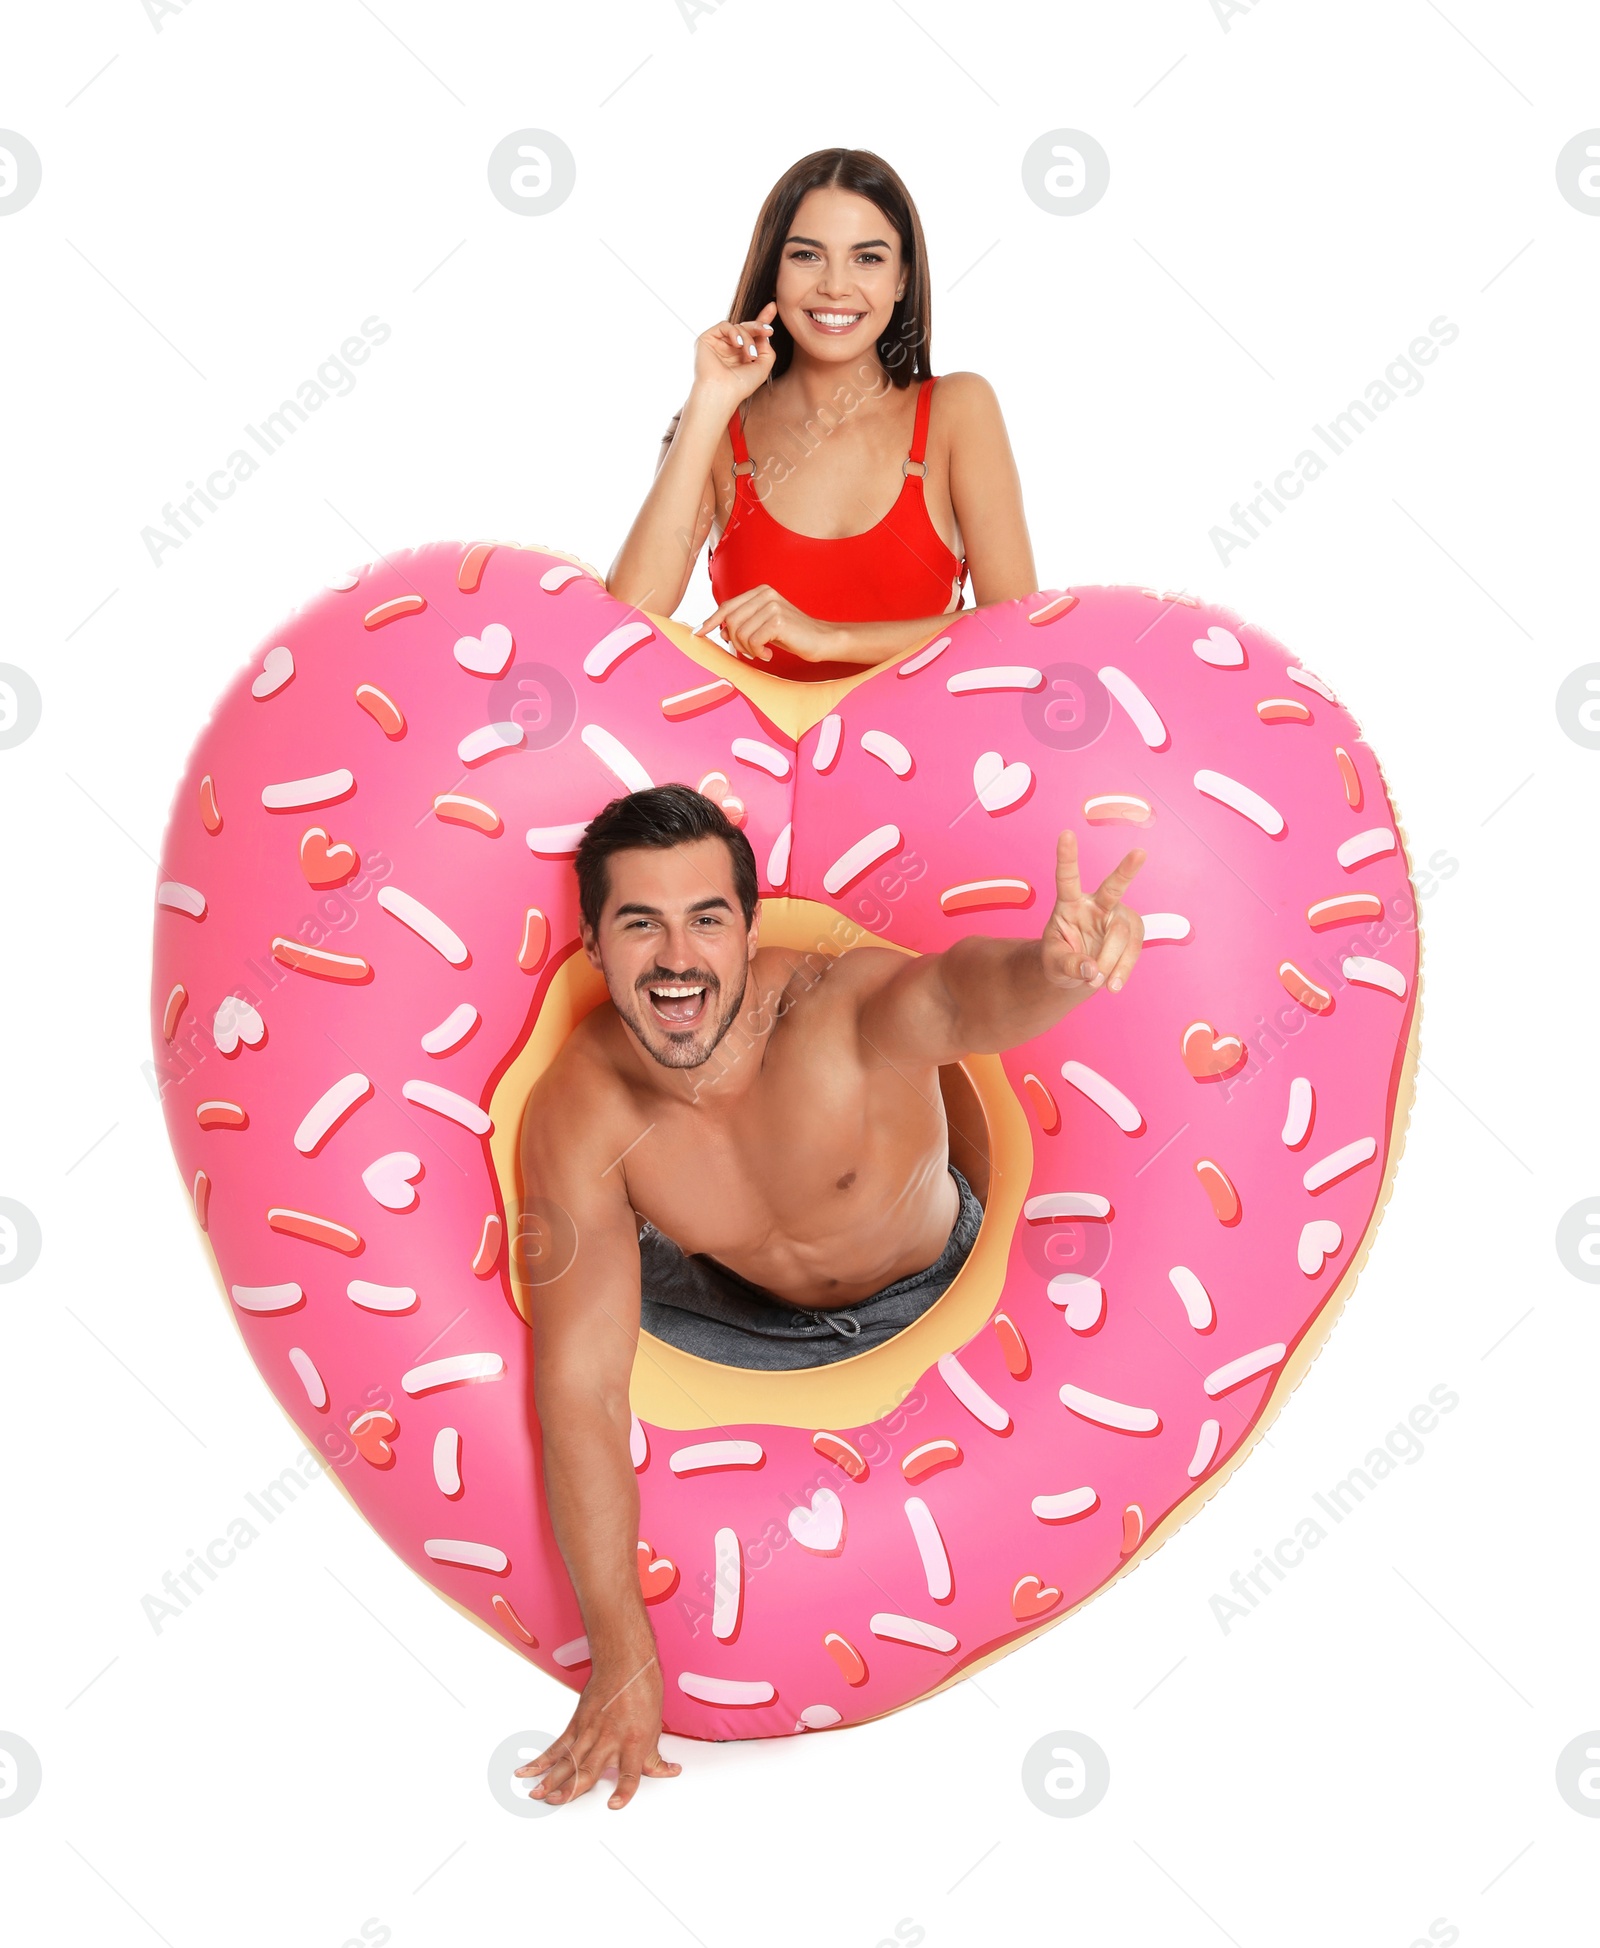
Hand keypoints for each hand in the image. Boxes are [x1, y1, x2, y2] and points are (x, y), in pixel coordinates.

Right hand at [513, 1648, 681, 1810]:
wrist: (626, 1663)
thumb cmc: (643, 1692)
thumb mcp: (655, 1727)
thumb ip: (655, 1758)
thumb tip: (669, 1772)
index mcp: (633, 1743)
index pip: (630, 1773)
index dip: (623, 1790)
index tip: (613, 1805)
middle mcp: (610, 1739)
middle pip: (589, 1769)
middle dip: (571, 1788)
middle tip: (556, 1802)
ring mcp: (590, 1732)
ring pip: (569, 1760)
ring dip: (551, 1778)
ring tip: (537, 1794)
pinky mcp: (577, 1724)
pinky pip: (558, 1746)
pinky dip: (542, 1760)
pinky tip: (529, 1770)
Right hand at [692, 300, 777, 411]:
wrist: (721, 393)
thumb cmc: (741, 386)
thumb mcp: (763, 367)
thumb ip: (767, 350)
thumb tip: (764, 335)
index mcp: (740, 355)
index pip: (752, 334)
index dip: (762, 321)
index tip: (773, 307)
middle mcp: (729, 348)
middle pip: (746, 327)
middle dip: (759, 326)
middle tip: (769, 330)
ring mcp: (718, 343)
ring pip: (738, 327)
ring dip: (747, 338)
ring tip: (750, 354)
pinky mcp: (707, 339)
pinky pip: (724, 325)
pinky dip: (734, 332)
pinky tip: (738, 345)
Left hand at [693, 584, 843, 663]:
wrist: (821, 640)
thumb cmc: (792, 635)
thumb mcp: (763, 627)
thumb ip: (743, 624)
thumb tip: (718, 630)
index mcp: (760, 592)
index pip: (727, 606)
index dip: (711, 621)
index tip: (698, 633)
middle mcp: (765, 594)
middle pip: (730, 621)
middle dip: (734, 642)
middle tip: (749, 653)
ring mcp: (772, 605)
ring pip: (740, 633)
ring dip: (747, 650)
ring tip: (761, 653)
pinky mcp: (778, 620)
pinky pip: (753, 641)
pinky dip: (758, 653)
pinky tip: (769, 655)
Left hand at [1040, 829, 1145, 994]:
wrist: (1079, 973)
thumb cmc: (1060, 960)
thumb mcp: (1054, 965)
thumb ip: (1069, 965)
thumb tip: (1092, 971)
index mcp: (1069, 903)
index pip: (1067, 878)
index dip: (1067, 857)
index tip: (1066, 833)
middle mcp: (1096, 904)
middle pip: (1113, 888)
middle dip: (1126, 870)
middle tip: (1140, 853)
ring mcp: (1117, 916)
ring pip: (1121, 934)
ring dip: (1112, 961)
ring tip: (1099, 983)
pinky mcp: (1132, 932)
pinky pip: (1134, 950)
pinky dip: (1123, 969)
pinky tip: (1114, 985)